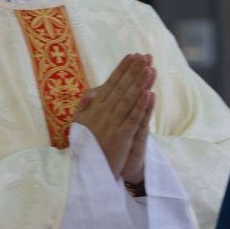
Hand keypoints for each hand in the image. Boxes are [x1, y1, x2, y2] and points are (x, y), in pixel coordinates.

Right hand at [72, 54, 153, 177]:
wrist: (87, 172)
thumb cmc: (86, 147)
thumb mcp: (79, 125)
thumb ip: (85, 107)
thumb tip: (91, 90)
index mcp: (95, 109)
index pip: (111, 84)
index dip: (122, 70)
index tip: (132, 56)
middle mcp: (103, 113)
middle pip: (121, 88)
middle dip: (134, 71)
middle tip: (145, 56)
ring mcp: (112, 124)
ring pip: (128, 100)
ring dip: (139, 83)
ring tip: (149, 68)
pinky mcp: (121, 137)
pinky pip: (133, 119)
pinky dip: (140, 106)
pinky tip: (148, 93)